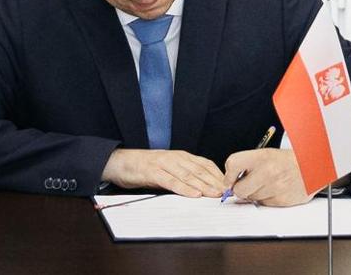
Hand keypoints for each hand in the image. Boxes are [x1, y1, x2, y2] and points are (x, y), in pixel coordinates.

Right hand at [102, 149, 226, 197]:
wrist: (121, 162)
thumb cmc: (147, 168)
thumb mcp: (169, 170)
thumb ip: (184, 176)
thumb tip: (204, 188)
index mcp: (182, 156)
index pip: (205, 165)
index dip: (218, 175)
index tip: (230, 186)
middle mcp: (176, 158)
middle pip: (200, 171)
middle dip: (215, 182)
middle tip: (227, 193)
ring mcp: (164, 164)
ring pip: (188, 175)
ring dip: (203, 185)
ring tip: (215, 194)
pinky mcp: (153, 172)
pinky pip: (171, 181)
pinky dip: (183, 188)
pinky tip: (193, 194)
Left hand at [223, 148, 310, 205]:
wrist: (311, 168)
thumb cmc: (286, 161)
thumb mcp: (266, 154)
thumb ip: (246, 165)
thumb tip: (229, 183)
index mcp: (262, 156)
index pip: (233, 164)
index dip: (229, 174)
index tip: (230, 178)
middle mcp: (268, 171)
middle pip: (239, 189)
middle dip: (241, 189)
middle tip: (248, 184)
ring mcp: (275, 187)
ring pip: (251, 198)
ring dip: (255, 194)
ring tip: (266, 184)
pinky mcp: (281, 200)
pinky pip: (263, 204)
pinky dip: (266, 199)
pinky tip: (274, 190)